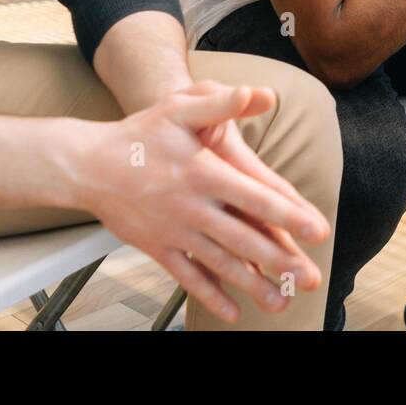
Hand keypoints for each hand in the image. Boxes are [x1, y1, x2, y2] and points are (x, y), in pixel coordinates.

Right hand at [74, 81, 330, 323]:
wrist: (87, 165)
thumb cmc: (139, 134)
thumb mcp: (180, 108)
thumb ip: (221, 103)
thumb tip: (258, 92)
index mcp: (205, 173)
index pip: (256, 197)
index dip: (289, 214)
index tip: (318, 229)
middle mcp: (193, 207)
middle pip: (244, 239)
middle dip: (281, 261)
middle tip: (310, 278)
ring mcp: (175, 232)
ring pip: (221, 264)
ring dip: (253, 285)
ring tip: (281, 303)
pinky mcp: (158, 248)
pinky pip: (188, 277)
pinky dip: (211, 296)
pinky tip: (233, 312)